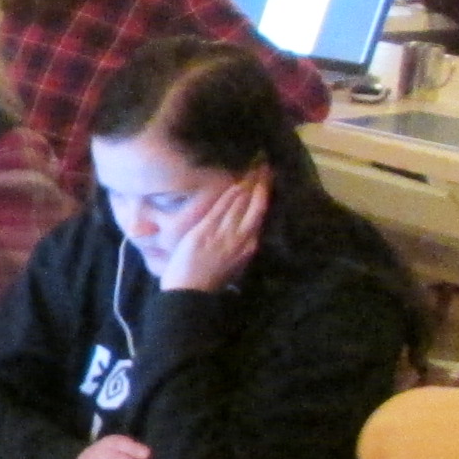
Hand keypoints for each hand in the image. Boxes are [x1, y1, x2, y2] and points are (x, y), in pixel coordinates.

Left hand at [159, 166, 267, 294]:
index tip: (269, 180)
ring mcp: (223, 234)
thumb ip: (241, 246)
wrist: (190, 293)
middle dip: (260, 184)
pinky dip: (229, 194)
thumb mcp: (234, 264)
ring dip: (246, 184)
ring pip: (239, 204)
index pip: (260, 216)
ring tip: (253, 168)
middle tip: (265, 165)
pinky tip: (235, 182)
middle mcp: (241, 238)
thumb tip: (247, 231)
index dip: (264, 196)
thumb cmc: (210, 281)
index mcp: (249, 247)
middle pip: (254, 205)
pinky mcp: (205, 231)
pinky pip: (220, 208)